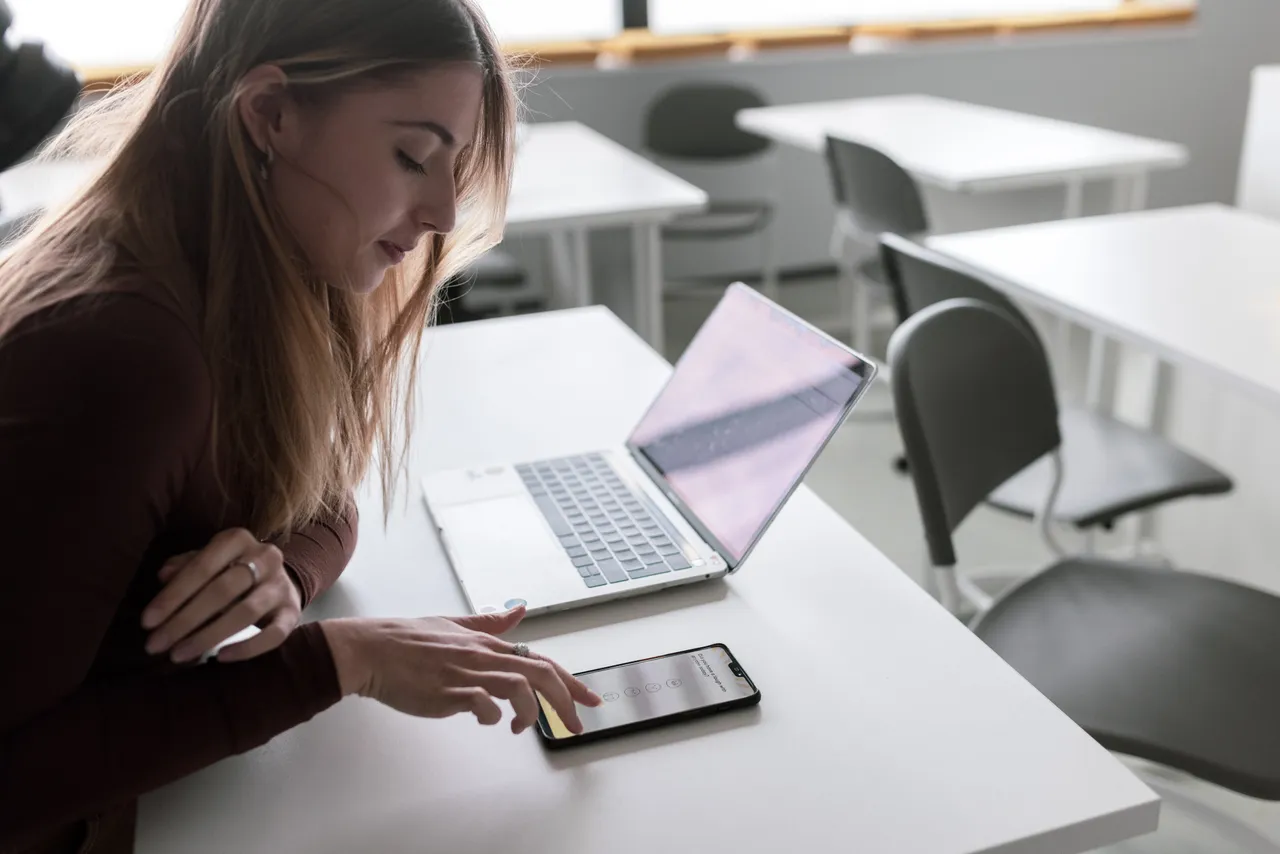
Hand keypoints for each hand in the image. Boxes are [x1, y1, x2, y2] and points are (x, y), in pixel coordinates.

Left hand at [141, 528, 301, 663]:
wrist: (278, 579)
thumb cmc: (229, 570)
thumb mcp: (206, 561)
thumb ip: (185, 566)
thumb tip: (164, 576)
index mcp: (237, 539)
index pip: (201, 567)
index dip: (172, 596)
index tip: (147, 622)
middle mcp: (265, 557)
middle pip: (222, 590)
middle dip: (184, 620)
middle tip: (156, 645)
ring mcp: (281, 585)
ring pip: (246, 612)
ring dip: (208, 636)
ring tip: (178, 655)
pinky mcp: (293, 612)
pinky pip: (273, 634)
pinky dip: (247, 648)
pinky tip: (220, 657)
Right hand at [320, 607, 602, 734]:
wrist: (372, 650)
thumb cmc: (409, 639)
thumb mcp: (455, 623)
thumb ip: (489, 621)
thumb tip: (519, 609)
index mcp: (487, 642)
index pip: (541, 660)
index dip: (570, 681)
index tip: (590, 699)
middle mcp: (483, 655)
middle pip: (540, 675)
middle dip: (565, 702)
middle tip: (575, 725)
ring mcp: (467, 673)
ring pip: (518, 688)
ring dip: (529, 712)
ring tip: (521, 726)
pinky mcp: (448, 692)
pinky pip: (483, 705)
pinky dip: (493, 716)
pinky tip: (488, 721)